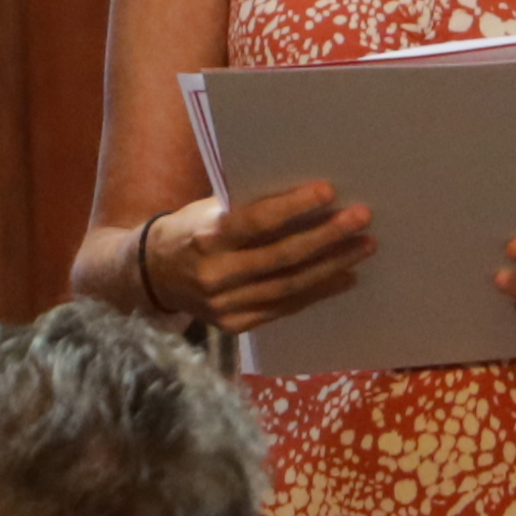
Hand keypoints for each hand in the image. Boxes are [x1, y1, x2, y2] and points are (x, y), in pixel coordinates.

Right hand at [142, 183, 373, 333]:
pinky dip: (317, 292)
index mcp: (206, 238)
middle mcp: (215, 275)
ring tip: (363, 247)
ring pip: (288, 286)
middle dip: (326, 237)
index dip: (294, 207)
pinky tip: (344, 277)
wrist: (152, 275)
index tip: (329, 191)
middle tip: (361, 218)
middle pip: (281, 257)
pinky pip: (283, 308)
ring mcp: (224, 305)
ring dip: (332, 266)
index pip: (256, 222)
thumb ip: (248, 208)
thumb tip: (308, 195)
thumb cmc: (191, 230)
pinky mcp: (234, 325)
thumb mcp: (209, 210)